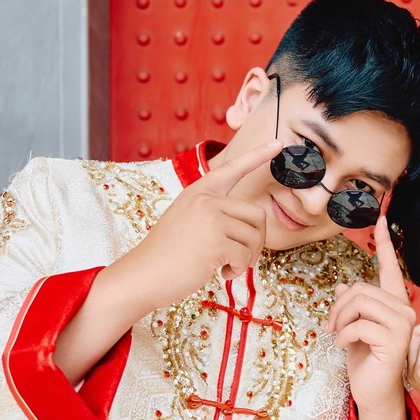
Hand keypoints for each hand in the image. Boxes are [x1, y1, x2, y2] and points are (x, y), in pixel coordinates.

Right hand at [113, 139, 282, 316]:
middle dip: (256, 241)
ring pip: (255, 237)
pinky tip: (221, 273)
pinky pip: (246, 256)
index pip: (232, 169)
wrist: (141, 276)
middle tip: (241, 258)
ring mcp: (210, 218)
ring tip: (226, 266)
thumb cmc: (165, 255)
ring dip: (246, 259)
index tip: (277, 144)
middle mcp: (205, 200)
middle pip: (257, 214)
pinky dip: (238, 270)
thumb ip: (212, 214)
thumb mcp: (185, 221)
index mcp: (198, 192)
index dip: (257, 156)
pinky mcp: (215, 241)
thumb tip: (250, 226)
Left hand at [326, 216, 415, 411]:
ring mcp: (403, 325)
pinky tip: (343, 346)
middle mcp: (404, 310)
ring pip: (359, 302)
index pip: (391, 267)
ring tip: (337, 335)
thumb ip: (352, 306)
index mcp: (394, 304)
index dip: (385, 243)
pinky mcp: (395, 340)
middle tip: (331, 326)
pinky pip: (359, 324)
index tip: (381, 219)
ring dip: (340, 320)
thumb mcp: (352, 328)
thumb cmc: (364, 361)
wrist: (373, 392)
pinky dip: (343, 335)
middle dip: (339, 306)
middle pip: (361, 288)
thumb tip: (342, 284)